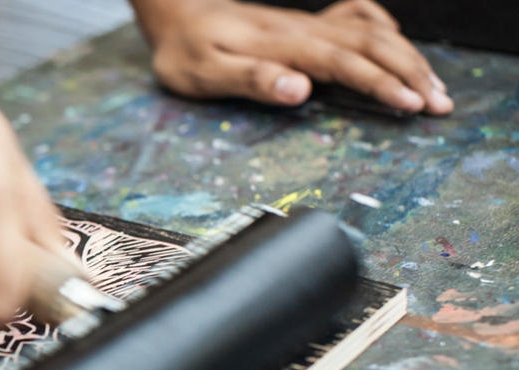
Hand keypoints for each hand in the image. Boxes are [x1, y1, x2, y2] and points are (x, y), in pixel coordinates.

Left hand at [131, 0, 452, 113]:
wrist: (177, 15)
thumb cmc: (187, 51)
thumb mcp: (207, 72)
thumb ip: (252, 80)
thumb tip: (299, 90)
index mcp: (283, 44)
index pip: (345, 62)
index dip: (382, 82)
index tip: (412, 104)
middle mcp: (302, 30)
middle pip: (372, 44)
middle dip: (411, 73)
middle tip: (441, 104)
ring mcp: (306, 24)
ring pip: (371, 32)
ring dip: (407, 57)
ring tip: (434, 87)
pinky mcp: (304, 25)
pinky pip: (355, 17)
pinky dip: (383, 30)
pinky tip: (396, 45)